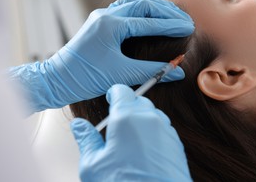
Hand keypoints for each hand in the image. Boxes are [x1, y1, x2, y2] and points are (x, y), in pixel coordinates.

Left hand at [8, 0, 193, 112]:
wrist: (56, 80)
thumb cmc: (84, 78)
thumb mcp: (121, 74)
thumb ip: (152, 71)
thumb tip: (178, 72)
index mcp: (110, 26)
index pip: (148, 22)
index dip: (171, 26)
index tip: (189, 28)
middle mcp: (105, 16)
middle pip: (143, 5)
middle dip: (166, 11)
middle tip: (185, 18)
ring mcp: (101, 17)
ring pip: (134, 3)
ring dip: (155, 7)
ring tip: (173, 14)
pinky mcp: (99, 22)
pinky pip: (125, 9)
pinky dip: (142, 10)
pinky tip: (152, 16)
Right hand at [71, 84, 191, 181]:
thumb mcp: (93, 164)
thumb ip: (86, 139)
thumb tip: (79, 125)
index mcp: (127, 118)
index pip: (122, 91)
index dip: (114, 93)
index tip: (110, 99)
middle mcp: (150, 119)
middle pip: (138, 100)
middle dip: (127, 107)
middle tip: (116, 125)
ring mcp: (166, 130)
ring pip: (152, 114)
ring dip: (141, 120)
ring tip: (129, 141)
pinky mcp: (176, 143)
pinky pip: (162, 128)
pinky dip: (153, 132)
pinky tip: (144, 151)